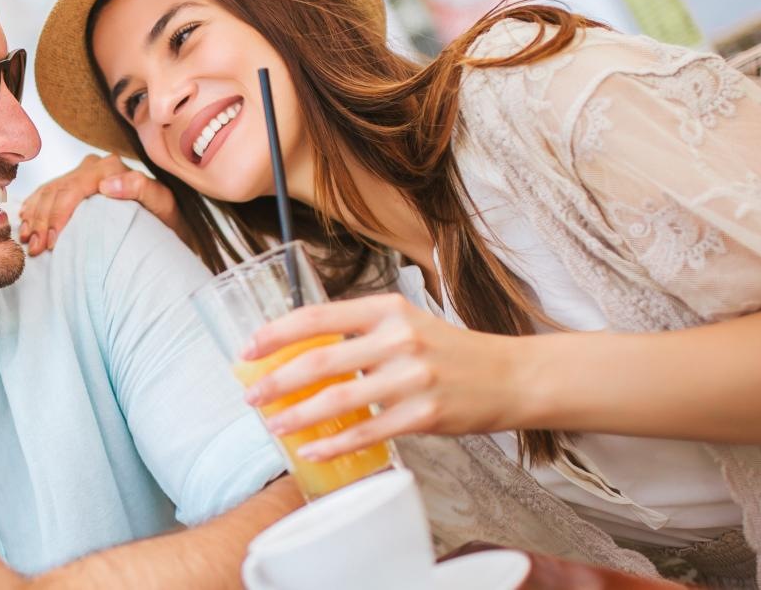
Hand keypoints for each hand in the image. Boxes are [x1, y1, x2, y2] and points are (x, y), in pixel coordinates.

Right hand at [18, 154, 179, 255]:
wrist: (165, 224)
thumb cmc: (165, 219)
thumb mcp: (162, 204)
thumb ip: (140, 188)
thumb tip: (107, 185)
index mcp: (111, 167)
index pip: (73, 189)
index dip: (58, 215)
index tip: (52, 242)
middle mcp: (95, 166)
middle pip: (57, 191)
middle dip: (41, 221)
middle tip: (35, 249)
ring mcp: (83, 174)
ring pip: (48, 192)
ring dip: (34, 217)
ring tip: (28, 242)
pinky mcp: (76, 184)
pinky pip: (47, 192)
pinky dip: (34, 208)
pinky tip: (26, 223)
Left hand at [238, 294, 534, 460]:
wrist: (512, 376)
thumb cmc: (451, 351)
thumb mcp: (407, 324)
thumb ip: (361, 333)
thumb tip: (302, 352)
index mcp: (388, 309)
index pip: (317, 317)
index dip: (275, 334)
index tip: (247, 350)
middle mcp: (399, 340)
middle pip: (318, 361)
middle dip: (275, 381)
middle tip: (250, 396)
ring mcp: (413, 378)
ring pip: (337, 401)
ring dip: (296, 416)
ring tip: (273, 425)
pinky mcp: (425, 415)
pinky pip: (367, 433)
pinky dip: (333, 445)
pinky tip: (311, 451)